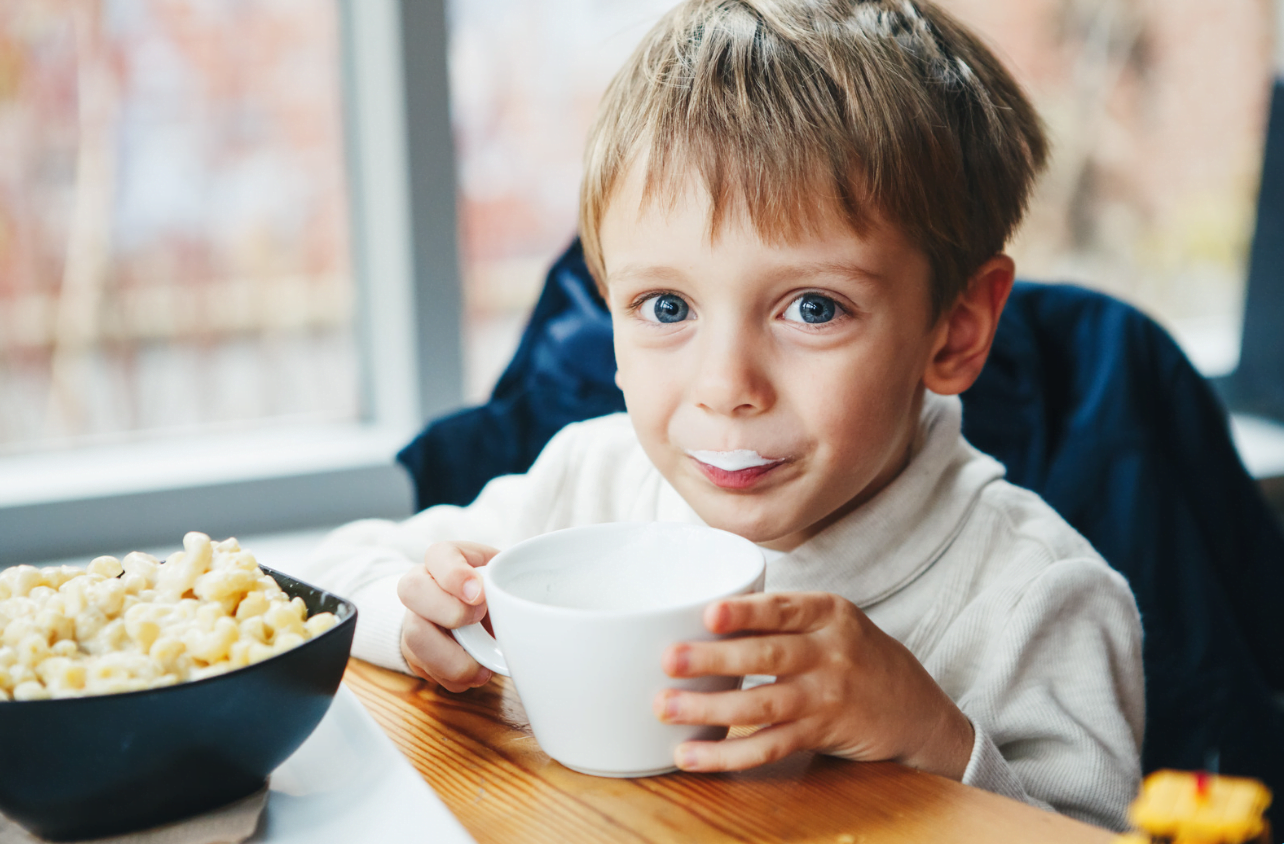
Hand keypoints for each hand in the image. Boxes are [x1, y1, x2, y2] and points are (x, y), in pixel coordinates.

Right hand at [397, 541, 497, 691]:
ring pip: (414, 637)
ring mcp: (413, 619)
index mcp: (444, 559)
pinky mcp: (414, 652)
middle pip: (411, 589)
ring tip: (481, 666)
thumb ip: (505, 584)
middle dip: (450, 611)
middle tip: (478, 620)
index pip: (438, 555)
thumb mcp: (502, 577)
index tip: (480, 594)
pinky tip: (474, 672)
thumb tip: (515, 609)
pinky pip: (427, 669)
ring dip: (452, 658)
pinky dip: (454, 678)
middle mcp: (420, 586)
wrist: (473, 614)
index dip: (456, 576)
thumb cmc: (491, 591)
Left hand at [654, 591, 974, 777]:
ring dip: (710, 709)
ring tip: (666, 707)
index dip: (746, 611)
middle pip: (768, 655)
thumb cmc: (856, 655)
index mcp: (828, 612)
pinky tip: (691, 756)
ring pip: (763, 704)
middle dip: (715, 659)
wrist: (916, 709)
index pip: (783, 608)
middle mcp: (830, 652)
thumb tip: (700, 610)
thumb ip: (782, 615)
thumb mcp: (832, 621)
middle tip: (669, 659)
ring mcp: (827, 696)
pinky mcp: (821, 734)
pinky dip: (728, 754)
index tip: (709, 614)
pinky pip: (770, 746)